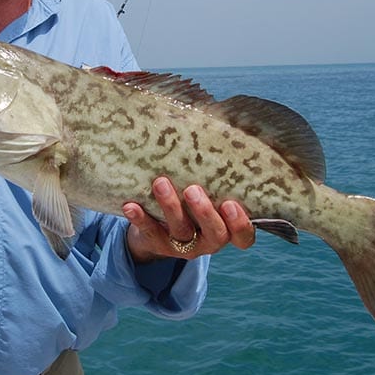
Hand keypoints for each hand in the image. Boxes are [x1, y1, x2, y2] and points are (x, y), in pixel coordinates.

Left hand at [123, 177, 255, 262]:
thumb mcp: (209, 193)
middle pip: (214, 233)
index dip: (240, 224)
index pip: (244, 236)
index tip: (231, 204)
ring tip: (161, 183)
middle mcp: (209, 241)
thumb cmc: (193, 202)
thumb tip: (213, 129)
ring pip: (181, 230)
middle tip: (192, 190)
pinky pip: (150, 232)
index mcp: (227, 229)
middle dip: (204, 212)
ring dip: (170, 207)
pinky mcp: (158, 244)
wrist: (158, 230)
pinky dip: (140, 219)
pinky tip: (131, 205)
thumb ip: (215, 177)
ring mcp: (184, 246)